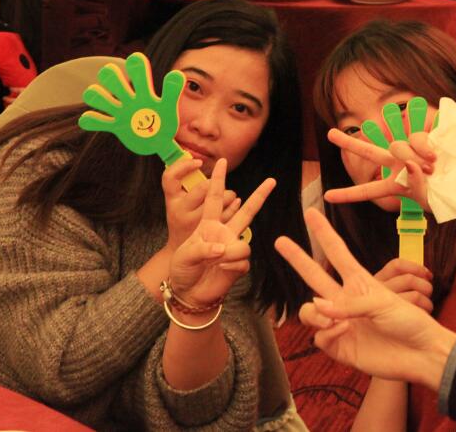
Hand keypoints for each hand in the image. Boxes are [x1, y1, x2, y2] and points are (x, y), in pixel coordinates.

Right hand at [79, 53, 182, 155]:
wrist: (158, 142)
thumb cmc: (165, 122)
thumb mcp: (170, 108)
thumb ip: (173, 93)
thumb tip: (179, 74)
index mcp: (144, 91)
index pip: (137, 70)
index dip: (134, 63)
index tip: (137, 60)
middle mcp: (129, 98)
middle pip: (111, 76)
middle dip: (111, 75)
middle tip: (122, 88)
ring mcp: (120, 111)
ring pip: (98, 94)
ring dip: (98, 96)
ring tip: (110, 107)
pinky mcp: (114, 126)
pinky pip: (96, 120)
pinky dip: (91, 120)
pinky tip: (90, 120)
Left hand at [169, 159, 273, 305]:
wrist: (189, 293)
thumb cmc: (183, 269)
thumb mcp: (184, 255)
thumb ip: (203, 249)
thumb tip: (223, 249)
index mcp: (208, 224)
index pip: (214, 197)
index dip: (218, 180)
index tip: (222, 161)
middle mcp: (224, 233)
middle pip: (245, 210)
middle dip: (259, 195)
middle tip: (272, 180)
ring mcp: (233, 248)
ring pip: (244, 243)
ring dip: (230, 254)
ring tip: (215, 263)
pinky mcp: (240, 266)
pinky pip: (243, 262)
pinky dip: (231, 268)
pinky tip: (221, 272)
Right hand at [274, 209, 455, 387]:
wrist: (421, 354)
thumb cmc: (409, 322)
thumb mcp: (383, 301)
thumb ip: (348, 303)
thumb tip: (317, 307)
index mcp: (360, 282)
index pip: (337, 252)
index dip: (323, 232)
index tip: (311, 212)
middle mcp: (346, 301)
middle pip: (314, 275)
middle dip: (297, 258)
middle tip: (280, 240)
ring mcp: (341, 324)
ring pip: (310, 311)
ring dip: (316, 314)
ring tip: (332, 320)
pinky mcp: (340, 347)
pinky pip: (320, 338)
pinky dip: (327, 335)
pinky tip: (344, 334)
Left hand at [324, 128, 436, 211]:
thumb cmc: (448, 197)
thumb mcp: (426, 199)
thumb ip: (413, 183)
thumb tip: (407, 164)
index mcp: (394, 185)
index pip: (367, 190)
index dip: (348, 194)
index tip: (327, 197)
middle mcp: (398, 165)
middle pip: (369, 152)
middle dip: (349, 143)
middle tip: (329, 134)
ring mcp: (410, 152)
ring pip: (396, 146)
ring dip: (412, 158)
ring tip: (431, 169)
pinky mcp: (424, 140)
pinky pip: (415, 139)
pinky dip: (424, 149)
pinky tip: (434, 157)